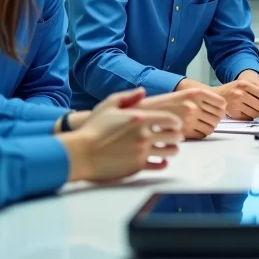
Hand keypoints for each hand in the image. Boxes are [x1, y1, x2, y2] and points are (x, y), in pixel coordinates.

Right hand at [61, 89, 183, 181]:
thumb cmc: (93, 128)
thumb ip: (128, 97)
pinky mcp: (137, 166)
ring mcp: (141, 152)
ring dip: (172, 150)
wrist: (81, 153)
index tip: (176, 124)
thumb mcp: (108, 105)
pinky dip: (163, 163)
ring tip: (170, 149)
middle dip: (177, 136)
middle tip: (177, 136)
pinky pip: (158, 166)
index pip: (170, 119)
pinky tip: (162, 161)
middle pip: (174, 136)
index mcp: (141, 118)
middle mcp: (144, 135)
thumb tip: (143, 91)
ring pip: (169, 152)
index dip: (177, 121)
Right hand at [139, 87, 226, 138]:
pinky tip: (193, 131)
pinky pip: (202, 135)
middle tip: (208, 120)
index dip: (221, 108)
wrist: (144, 113)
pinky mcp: (184, 133)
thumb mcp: (183, 95)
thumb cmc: (164, 104)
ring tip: (200, 126)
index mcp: (194, 93)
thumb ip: (201, 99)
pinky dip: (201, 134)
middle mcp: (193, 105)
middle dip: (216, 119)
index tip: (218, 110)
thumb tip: (224, 106)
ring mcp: (189, 120)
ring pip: (212, 127)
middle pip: (218, 116)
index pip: (221, 103)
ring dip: (209, 127)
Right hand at [213, 74, 258, 119]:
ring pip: (256, 113)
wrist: (215, 96)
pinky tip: (246, 111)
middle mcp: (239, 94)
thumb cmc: (233, 89)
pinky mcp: (234, 114)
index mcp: (244, 84)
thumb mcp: (247, 84)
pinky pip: (249, 118)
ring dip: (258, 113)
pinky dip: (250, 116)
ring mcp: (236, 105)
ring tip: (252, 108)